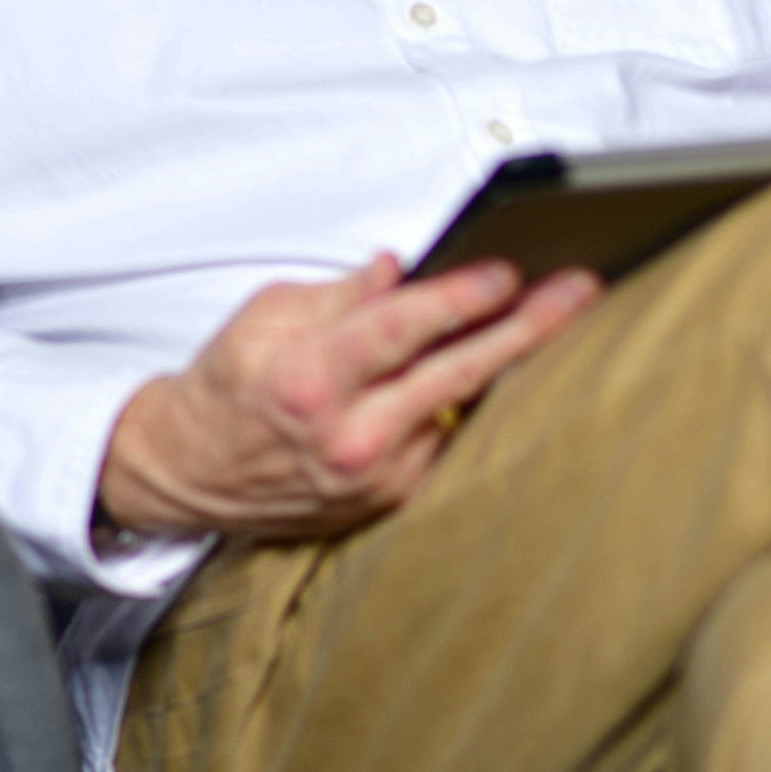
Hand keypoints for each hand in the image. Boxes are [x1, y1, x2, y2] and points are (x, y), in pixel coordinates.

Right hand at [95, 253, 600, 543]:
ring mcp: (376, 478)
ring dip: (514, 363)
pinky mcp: (391, 501)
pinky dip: (476, 403)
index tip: (509, 271)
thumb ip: (341, 296)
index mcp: (312, 382)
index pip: (403, 330)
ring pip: (465, 408)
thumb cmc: (228, 387)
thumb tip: (400, 270)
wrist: (190, 474)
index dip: (461, 298)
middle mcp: (351, 438)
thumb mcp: (266, 318)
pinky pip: (449, 440)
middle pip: (459, 373)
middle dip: (527, 326)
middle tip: (580, 290)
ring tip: (564, 315)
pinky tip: (509, 369)